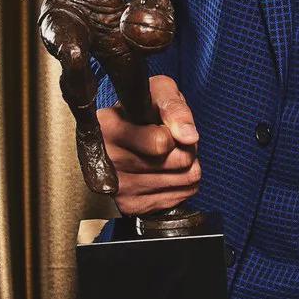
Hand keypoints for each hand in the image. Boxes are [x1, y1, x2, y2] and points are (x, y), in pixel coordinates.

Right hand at [97, 75, 200, 214]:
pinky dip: (182, 182)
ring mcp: (119, 188)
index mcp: (109, 129)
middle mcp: (108, 162)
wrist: (118, 135)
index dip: (173, 131)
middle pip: (180, 161)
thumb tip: (189, 136)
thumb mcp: (158, 92)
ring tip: (168, 153)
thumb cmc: (141, 108)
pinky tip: (165, 170)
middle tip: (172, 138)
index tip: (164, 125)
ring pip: (186, 179)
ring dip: (187, 164)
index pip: (161, 143)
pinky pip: (183, 195)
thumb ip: (175, 108)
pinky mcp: (132, 205)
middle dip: (185, 146)